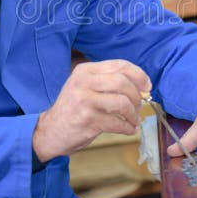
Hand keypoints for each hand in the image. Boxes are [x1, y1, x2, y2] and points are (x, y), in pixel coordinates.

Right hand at [33, 60, 150, 161]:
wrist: (49, 131)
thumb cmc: (73, 110)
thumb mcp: (85, 87)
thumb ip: (108, 82)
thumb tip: (141, 86)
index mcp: (85, 70)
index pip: (119, 65)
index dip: (138, 75)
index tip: (147, 86)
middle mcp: (84, 82)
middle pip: (123, 82)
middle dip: (136, 96)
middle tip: (139, 106)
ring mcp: (85, 101)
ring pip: (122, 102)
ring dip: (133, 114)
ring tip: (133, 120)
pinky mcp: (87, 120)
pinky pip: (117, 123)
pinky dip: (128, 127)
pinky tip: (128, 129)